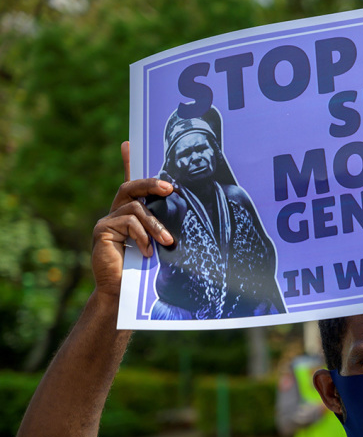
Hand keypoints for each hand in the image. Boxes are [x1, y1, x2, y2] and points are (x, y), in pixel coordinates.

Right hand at [91, 142, 173, 297]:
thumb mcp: (160, 243)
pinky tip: (146, 252)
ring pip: (135, 209)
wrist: (124, 294)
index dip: (128, 161)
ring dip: (155, 224)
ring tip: (167, 242)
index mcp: (131, 212)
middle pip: (131, 186)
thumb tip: (186, 214)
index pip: (131, 181)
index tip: (128, 143)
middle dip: (152, 184)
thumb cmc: (147, 270)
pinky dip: (141, 237)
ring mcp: (107, 221)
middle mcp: (116, 212)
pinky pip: (127, 223)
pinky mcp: (101, 231)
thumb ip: (166, 227)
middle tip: (171, 189)